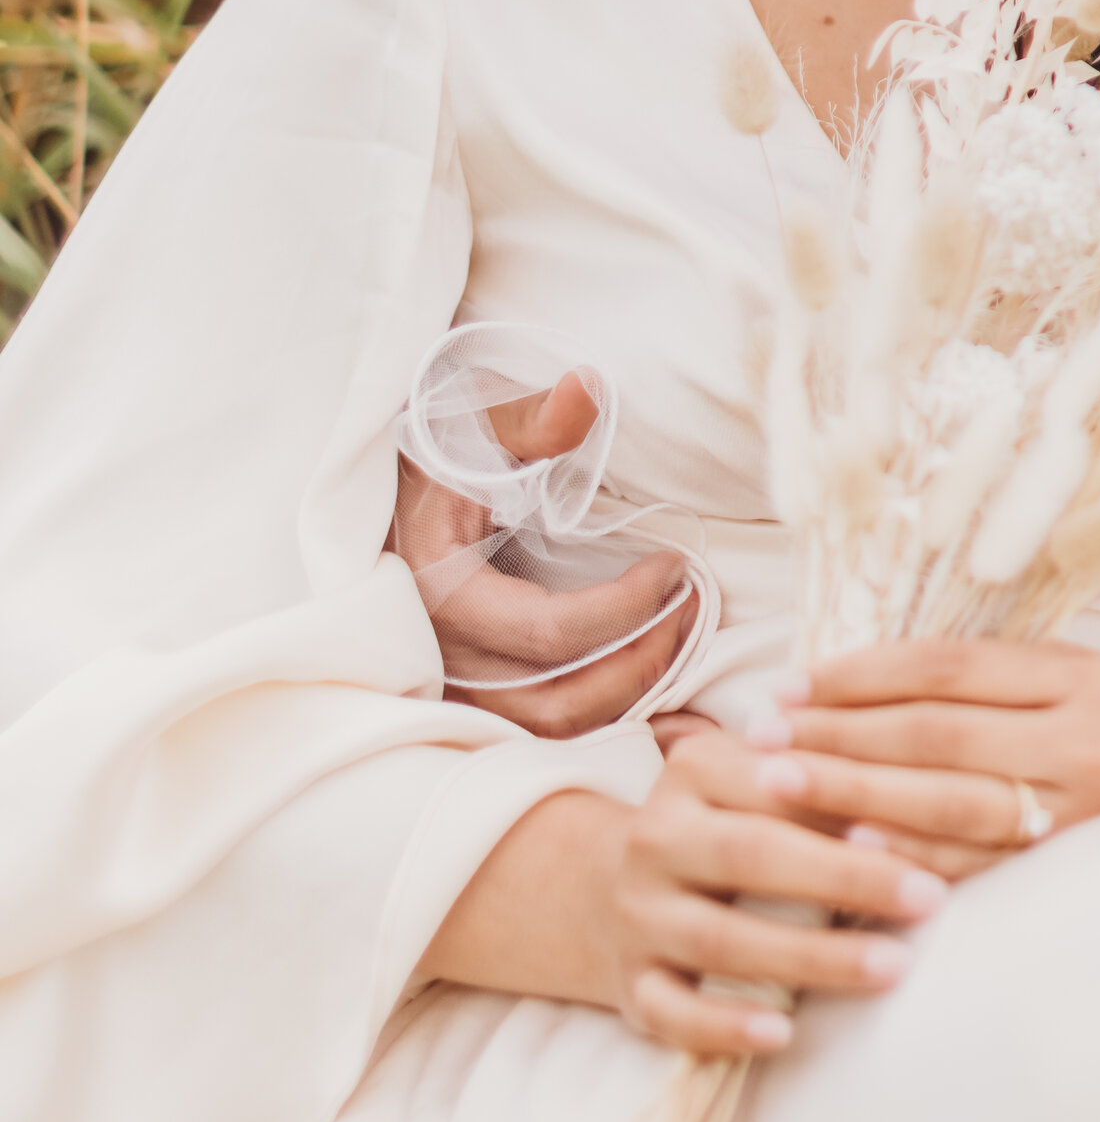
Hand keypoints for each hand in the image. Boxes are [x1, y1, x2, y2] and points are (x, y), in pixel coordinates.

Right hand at [393, 371, 691, 738]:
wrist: (384, 494)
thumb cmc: (431, 457)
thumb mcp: (471, 427)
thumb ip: (530, 419)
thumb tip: (586, 391)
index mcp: (442, 592)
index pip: (548, 632)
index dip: (625, 608)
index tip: (675, 566)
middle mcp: (442, 657)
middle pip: (557, 701)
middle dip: (640, 662)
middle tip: (692, 608)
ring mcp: (454, 686)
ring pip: (552, 729)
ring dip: (628, 694)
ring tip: (678, 636)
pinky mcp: (472, 696)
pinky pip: (544, 730)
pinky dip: (603, 712)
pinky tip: (648, 673)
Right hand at [423, 733, 949, 1058]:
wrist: (600, 888)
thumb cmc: (720, 823)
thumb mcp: (751, 777)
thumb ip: (817, 775)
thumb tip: (913, 789)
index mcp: (693, 771)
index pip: (773, 779)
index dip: (841, 798)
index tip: (919, 820)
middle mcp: (657, 839)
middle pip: (751, 854)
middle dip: (845, 878)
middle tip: (930, 897)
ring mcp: (639, 916)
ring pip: (723, 939)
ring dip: (812, 956)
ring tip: (893, 967)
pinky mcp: (631, 987)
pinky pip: (674, 1012)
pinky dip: (725, 1025)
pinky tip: (782, 1033)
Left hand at [741, 636, 1099, 879]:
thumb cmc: (1096, 729)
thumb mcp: (1056, 680)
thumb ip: (973, 679)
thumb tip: (842, 682)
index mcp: (1078, 676)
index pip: (950, 668)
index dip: (863, 674)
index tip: (792, 684)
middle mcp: (1085, 741)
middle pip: (940, 734)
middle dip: (841, 736)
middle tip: (764, 739)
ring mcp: (1079, 813)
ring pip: (950, 802)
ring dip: (857, 795)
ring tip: (784, 786)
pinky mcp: (1067, 872)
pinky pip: (973, 866)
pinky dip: (908, 856)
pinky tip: (851, 850)